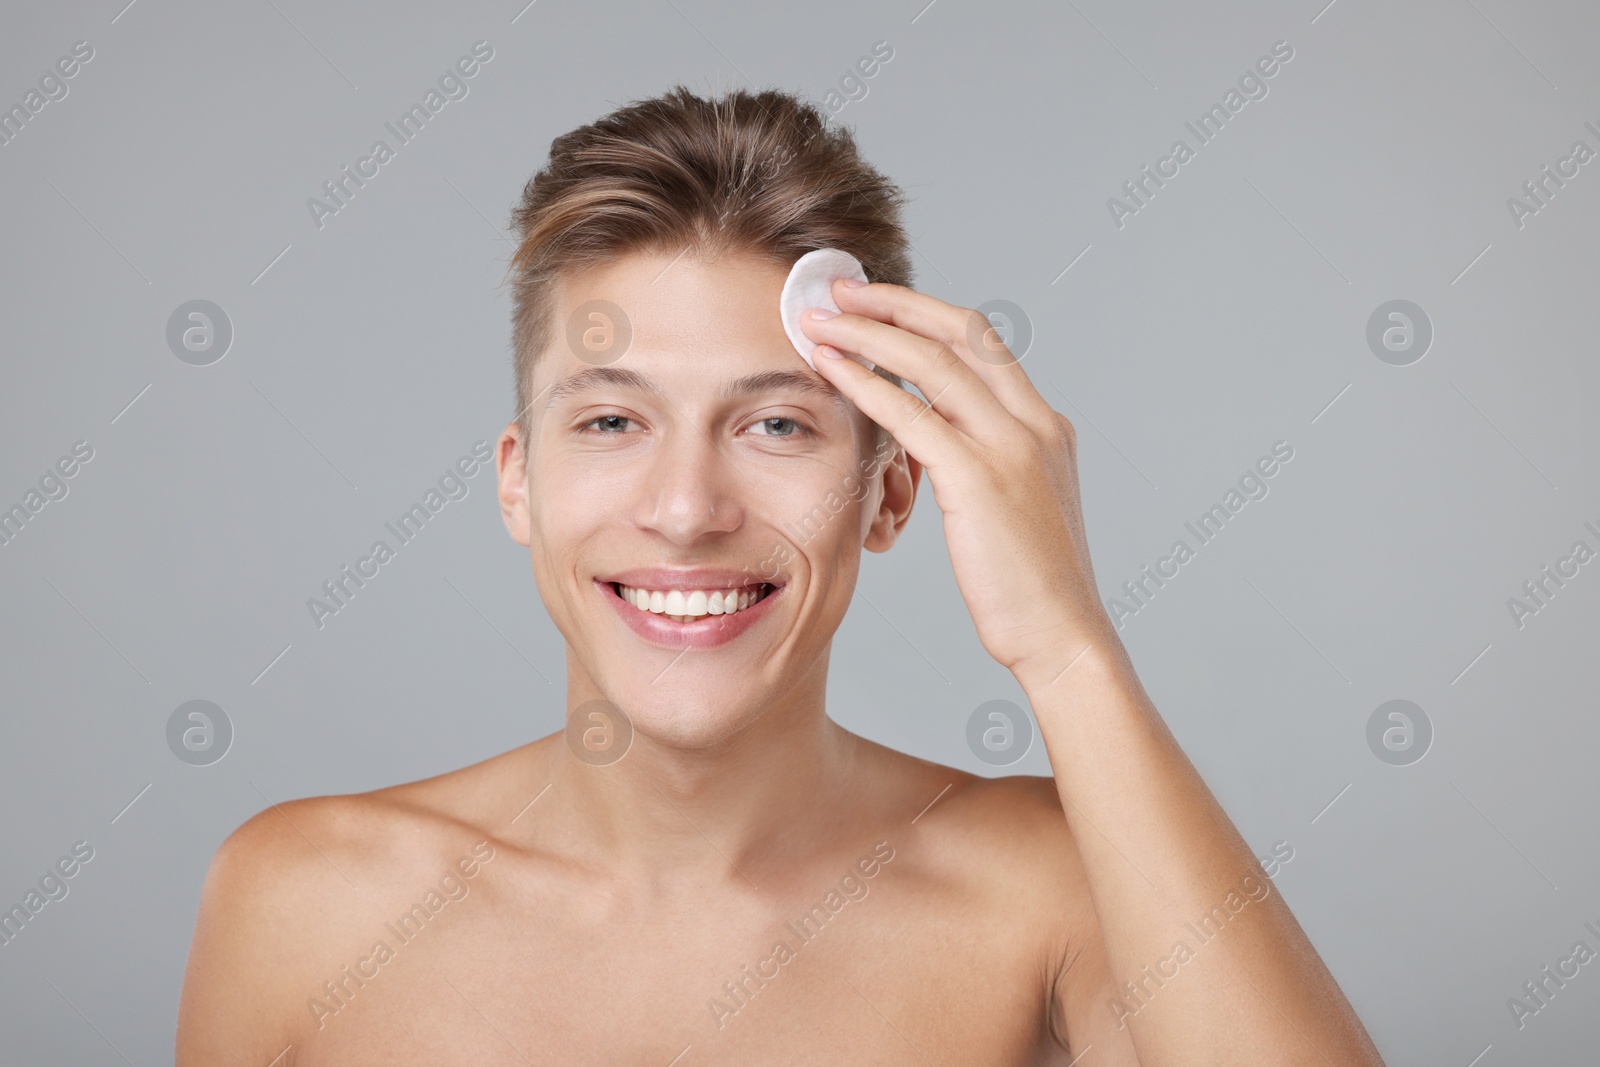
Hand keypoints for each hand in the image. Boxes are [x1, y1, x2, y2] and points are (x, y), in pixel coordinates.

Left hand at [801, 280, 1116, 676]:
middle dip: (894, 302)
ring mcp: (1010, 446)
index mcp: (1044, 425)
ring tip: (818, 318)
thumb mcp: (1017, 509)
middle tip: (838, 289)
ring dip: (868, 332)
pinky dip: (864, 382)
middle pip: (959, 332)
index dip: (925, 313)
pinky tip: (828, 368)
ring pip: (931, 361)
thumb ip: (986, 464)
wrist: (1063, 636)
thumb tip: (939, 444)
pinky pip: (910, 413)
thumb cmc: (1031, 588)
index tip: (878, 301)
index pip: (982, 343)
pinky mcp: (979, 478)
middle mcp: (1033, 423)